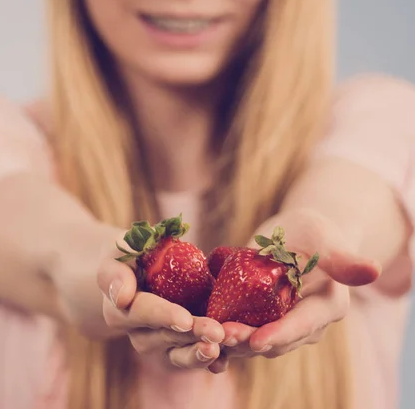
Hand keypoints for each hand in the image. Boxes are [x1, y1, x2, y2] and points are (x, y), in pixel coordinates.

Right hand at [97, 258, 228, 372]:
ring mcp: (161, 345)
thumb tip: (122, 296)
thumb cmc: (131, 255)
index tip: (184, 320)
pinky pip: (195, 359)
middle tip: (217, 332)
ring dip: (202, 353)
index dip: (164, 316)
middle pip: (166, 337)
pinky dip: (212, 361)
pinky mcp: (181, 347)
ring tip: (224, 347)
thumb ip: (115, 272)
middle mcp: (139, 334)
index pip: (142, 313)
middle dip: (193, 335)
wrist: (142, 269)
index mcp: (121, 310)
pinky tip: (228, 359)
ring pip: (180, 356)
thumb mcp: (119, 253)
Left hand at [218, 209, 380, 358]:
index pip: (302, 325)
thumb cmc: (311, 231)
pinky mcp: (259, 322)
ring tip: (206, 337)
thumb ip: (342, 257)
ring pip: (254, 341)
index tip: (257, 339)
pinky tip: (200, 337)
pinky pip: (241, 334)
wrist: (293, 236)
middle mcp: (305, 325)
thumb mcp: (323, 237)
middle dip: (247, 340)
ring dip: (231, 342)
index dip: (280, 334)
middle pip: (275, 339)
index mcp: (326, 308)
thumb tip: (372, 269)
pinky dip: (223, 338)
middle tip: (220, 336)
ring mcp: (281, 326)